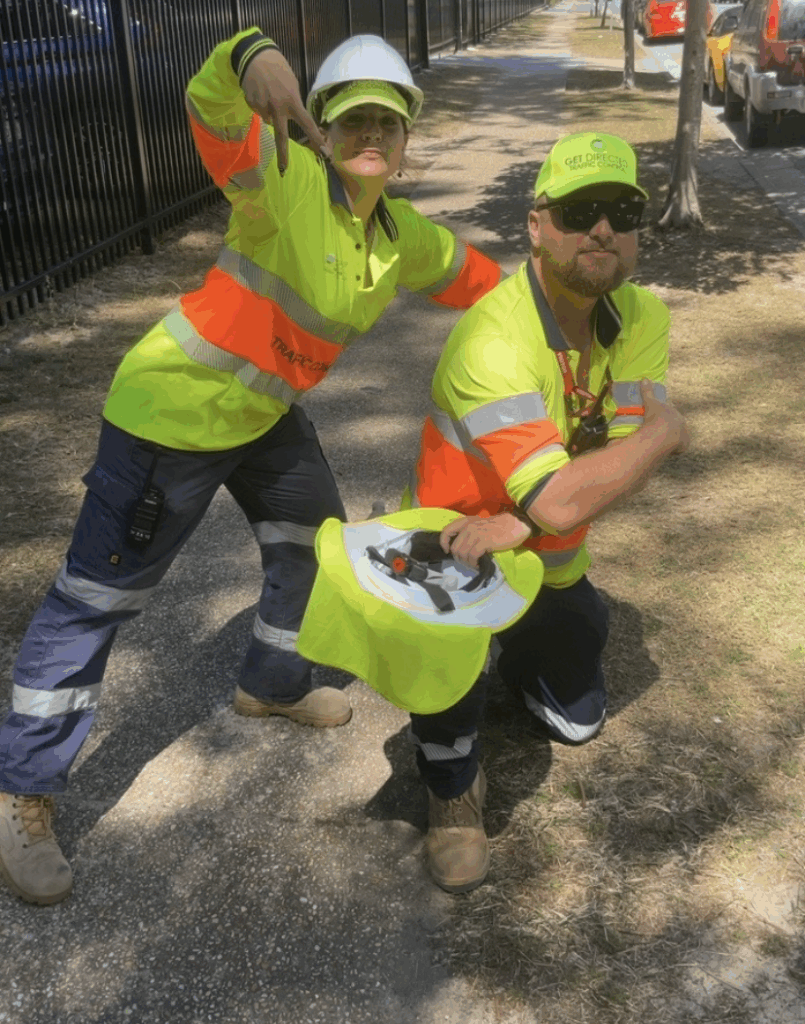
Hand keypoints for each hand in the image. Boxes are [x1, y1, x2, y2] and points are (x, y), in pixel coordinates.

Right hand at [241, 49, 325, 172]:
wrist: (254, 56)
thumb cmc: (279, 70)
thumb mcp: (292, 85)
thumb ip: (293, 103)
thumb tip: (292, 117)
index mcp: (292, 102)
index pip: (307, 125)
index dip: (317, 140)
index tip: (325, 154)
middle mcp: (278, 107)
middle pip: (281, 136)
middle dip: (283, 154)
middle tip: (284, 170)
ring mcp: (263, 107)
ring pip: (268, 120)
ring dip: (269, 112)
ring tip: (268, 93)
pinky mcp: (252, 104)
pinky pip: (258, 111)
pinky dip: (260, 104)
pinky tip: (259, 91)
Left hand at [440, 513, 532, 568]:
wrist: (516, 524)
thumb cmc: (500, 526)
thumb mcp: (481, 525)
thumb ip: (469, 532)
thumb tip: (461, 548)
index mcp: (466, 521)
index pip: (446, 531)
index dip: (444, 543)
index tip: (448, 551)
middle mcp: (469, 527)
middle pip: (455, 548)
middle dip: (459, 558)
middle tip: (468, 562)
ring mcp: (476, 534)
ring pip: (462, 553)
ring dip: (467, 563)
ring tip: (475, 564)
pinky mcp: (484, 541)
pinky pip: (472, 556)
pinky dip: (474, 564)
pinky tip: (479, 565)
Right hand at [640, 379, 689, 453]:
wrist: (662, 435)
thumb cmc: (656, 417)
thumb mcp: (650, 403)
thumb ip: (648, 392)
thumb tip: (644, 379)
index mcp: (676, 413)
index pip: (671, 414)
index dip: (663, 417)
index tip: (656, 420)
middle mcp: (683, 423)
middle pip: (675, 425)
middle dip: (668, 427)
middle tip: (656, 431)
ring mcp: (684, 435)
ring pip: (678, 436)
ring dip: (671, 438)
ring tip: (660, 441)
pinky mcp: (683, 446)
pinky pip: (679, 447)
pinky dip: (674, 449)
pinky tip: (666, 450)